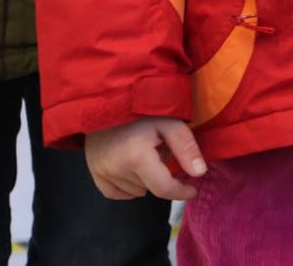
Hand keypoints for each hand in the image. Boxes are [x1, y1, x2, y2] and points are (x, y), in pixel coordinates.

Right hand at [84, 117, 206, 200]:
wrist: (109, 99)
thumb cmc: (142, 108)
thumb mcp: (170, 122)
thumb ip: (186, 148)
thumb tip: (199, 173)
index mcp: (136, 157)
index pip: (162, 188)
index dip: (180, 192)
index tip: (192, 190)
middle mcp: (116, 169)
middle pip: (150, 187)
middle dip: (162, 175)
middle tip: (161, 150)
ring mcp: (101, 172)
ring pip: (134, 190)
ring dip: (145, 179)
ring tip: (145, 153)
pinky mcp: (93, 171)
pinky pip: (114, 193)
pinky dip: (128, 188)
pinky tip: (134, 172)